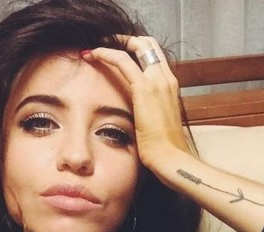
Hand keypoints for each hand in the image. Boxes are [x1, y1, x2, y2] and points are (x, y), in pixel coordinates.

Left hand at [81, 36, 189, 168]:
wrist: (171, 159)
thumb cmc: (164, 150)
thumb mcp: (158, 125)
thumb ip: (150, 114)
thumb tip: (139, 117)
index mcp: (170, 87)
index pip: (153, 57)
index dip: (134, 49)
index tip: (116, 53)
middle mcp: (166, 79)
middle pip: (147, 44)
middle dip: (124, 40)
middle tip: (104, 44)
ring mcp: (158, 82)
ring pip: (136, 46)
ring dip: (112, 43)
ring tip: (93, 49)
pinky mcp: (145, 89)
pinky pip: (122, 60)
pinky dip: (105, 54)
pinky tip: (92, 55)